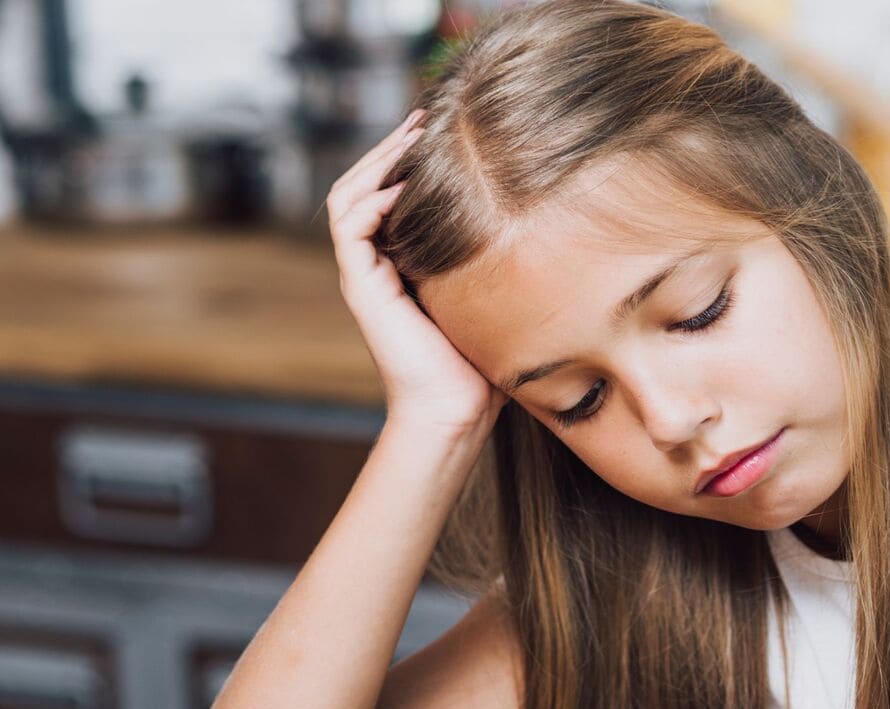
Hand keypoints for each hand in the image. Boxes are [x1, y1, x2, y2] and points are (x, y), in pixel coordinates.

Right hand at [328, 109, 500, 435]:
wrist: (457, 410)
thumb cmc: (483, 363)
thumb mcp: (493, 293)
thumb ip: (496, 258)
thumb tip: (541, 221)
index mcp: (401, 262)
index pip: (389, 193)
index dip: (408, 159)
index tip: (443, 131)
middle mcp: (376, 264)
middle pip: (364, 184)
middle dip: (390, 148)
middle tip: (422, 116)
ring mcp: (365, 274)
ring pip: (348, 196)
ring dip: (376, 162)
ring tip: (409, 136)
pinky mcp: (362, 287)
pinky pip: (350, 226)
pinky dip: (373, 199)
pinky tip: (406, 186)